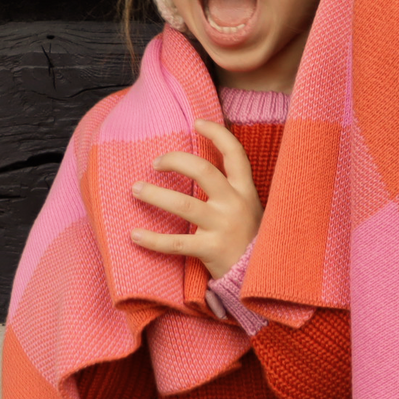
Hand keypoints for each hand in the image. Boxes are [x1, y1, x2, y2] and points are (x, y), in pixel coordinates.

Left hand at [130, 120, 262, 281]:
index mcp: (246, 191)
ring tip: (136, 189)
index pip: (234, 153)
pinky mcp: (211, 250)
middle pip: (204, 171)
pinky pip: (176, 243)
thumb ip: (232, 190)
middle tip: (155, 162)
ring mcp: (222, 227)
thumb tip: (200, 168)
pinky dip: (152, 239)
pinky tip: (134, 235)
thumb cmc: (251, 239)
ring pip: (184, 204)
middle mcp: (235, 204)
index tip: (197, 122)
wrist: (264, 276)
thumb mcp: (250, 208)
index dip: (217, 133)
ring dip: (155, 194)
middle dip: (176, 160)